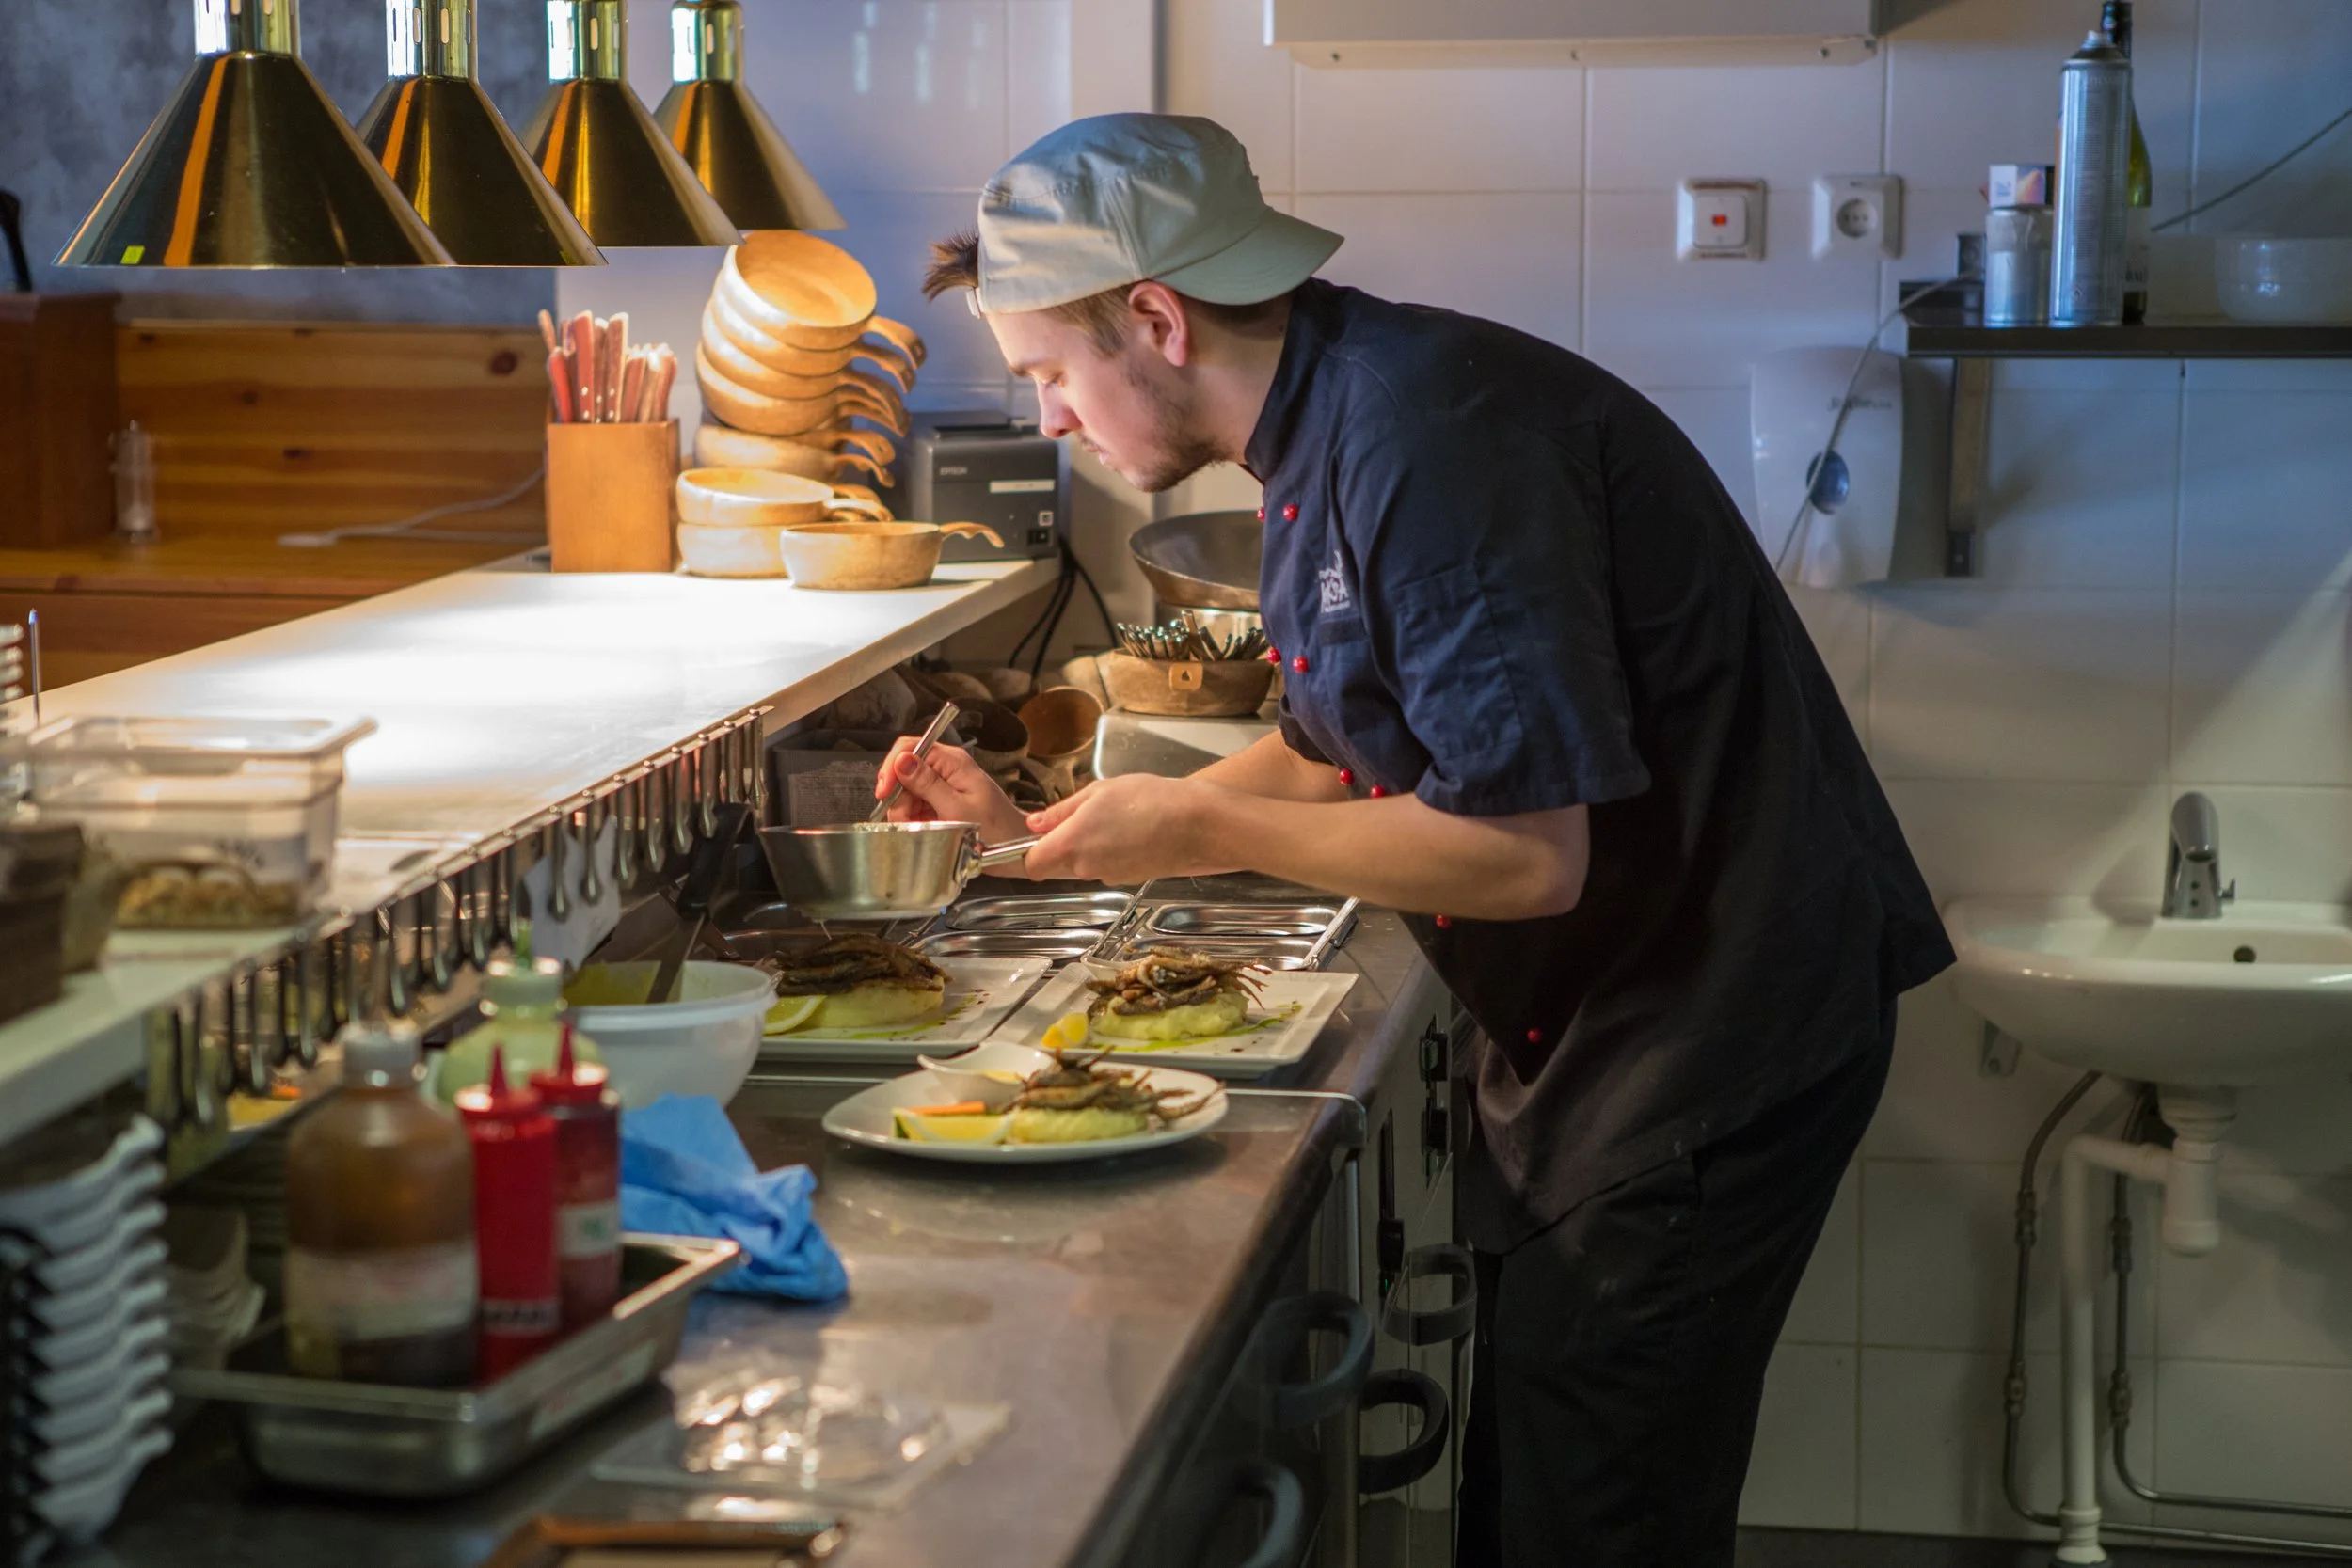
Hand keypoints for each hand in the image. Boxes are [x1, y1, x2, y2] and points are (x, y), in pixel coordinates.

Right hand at [873, 738, 1029, 843]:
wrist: (1016, 848)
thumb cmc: (996, 829)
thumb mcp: (957, 808)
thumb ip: (927, 784)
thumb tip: (901, 761)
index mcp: (952, 761)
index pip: (909, 748)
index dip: (891, 768)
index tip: (885, 793)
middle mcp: (946, 767)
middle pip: (903, 772)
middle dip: (899, 798)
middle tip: (908, 820)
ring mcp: (943, 784)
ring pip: (906, 791)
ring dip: (907, 812)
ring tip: (923, 828)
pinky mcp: (941, 800)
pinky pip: (916, 805)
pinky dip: (915, 819)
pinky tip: (927, 829)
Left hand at [1020, 775, 1229, 884]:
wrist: (1197, 824)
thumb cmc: (1150, 800)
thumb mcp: (1099, 792)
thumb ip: (1062, 810)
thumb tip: (1036, 823)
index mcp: (1071, 843)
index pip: (1031, 864)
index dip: (1028, 852)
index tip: (1037, 835)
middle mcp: (1086, 867)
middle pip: (1057, 864)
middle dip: (1063, 844)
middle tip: (1082, 815)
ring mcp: (1108, 875)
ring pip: (1084, 864)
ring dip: (1089, 846)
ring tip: (1114, 818)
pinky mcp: (1128, 878)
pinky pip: (1107, 866)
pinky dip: (1111, 851)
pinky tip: (1131, 830)